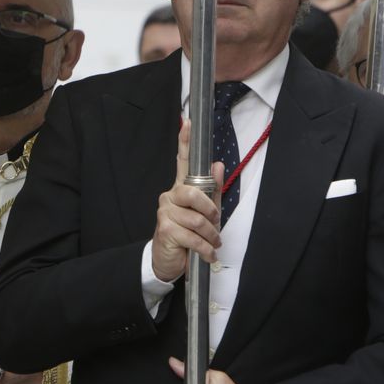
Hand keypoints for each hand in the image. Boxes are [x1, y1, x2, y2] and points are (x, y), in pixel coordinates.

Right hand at [151, 122, 225, 283]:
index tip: (187, 123)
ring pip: (198, 219)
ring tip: (212, 243)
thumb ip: (212, 191)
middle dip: (210, 211)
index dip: (185, 142)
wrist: (168, 260)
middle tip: (214, 224)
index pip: (182, 162)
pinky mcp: (166, 230)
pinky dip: (206, 249)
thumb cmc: (187, 234)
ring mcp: (165, 213)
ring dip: (211, 236)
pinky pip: (193, 236)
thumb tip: (217, 164)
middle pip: (194, 192)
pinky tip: (207, 254)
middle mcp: (169, 197)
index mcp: (180, 190)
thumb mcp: (205, 214)